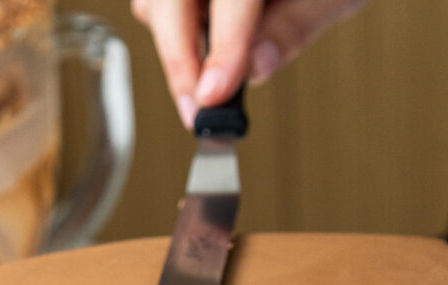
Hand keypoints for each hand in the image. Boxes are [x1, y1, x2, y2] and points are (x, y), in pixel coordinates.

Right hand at [132, 0, 369, 128]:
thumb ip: (293, 27)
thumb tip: (256, 69)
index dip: (223, 47)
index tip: (215, 95)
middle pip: (170, 2)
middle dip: (180, 60)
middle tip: (199, 110)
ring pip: (154, 6)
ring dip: (175, 49)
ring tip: (209, 83)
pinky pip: (154, 5)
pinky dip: (172, 34)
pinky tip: (204, 54)